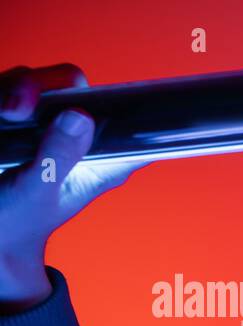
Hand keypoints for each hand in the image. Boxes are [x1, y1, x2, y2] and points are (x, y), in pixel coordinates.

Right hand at [0, 64, 149, 306]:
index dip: (125, 102)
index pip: (127, 121)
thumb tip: (79, 116)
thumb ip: (57, 155)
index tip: (91, 102)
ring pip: (38, 83)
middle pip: (72, 87)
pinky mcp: (17, 119)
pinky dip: (1, 93)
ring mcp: (44, 123)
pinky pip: (11, 90)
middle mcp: (75, 136)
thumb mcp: (38, 191)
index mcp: (100, 159)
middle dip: (44, 85)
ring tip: (7, 113)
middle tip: (18, 108)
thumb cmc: (19, 221)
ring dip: (18, 88)